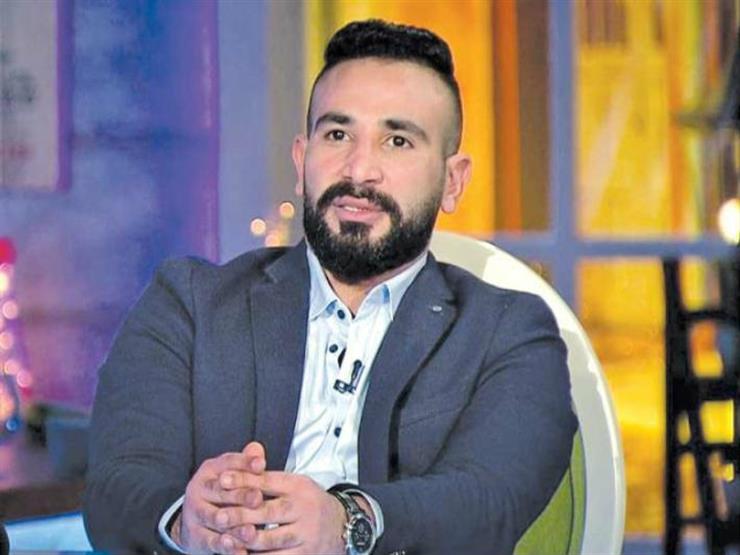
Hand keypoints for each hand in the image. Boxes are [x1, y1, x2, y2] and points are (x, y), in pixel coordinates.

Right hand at [172, 442, 265, 554]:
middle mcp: (199, 489)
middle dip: (241, 495)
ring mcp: (195, 513)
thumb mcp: (234, 476)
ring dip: (234, 525)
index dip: (244, 463)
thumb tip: (257, 448)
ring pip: (216, 518)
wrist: (195, 522)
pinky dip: (227, 548)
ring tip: (251, 531)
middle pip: (220, 491)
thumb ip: (246, 464)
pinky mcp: (195, 536)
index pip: (227, 462)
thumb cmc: (224, 493)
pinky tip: (241, 551)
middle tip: (258, 498)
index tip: (262, 465)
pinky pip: (212, 542)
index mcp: (210, 470)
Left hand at [217, 471, 346, 553]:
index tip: (222, 479)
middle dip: (240, 514)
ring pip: (270, 539)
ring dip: (246, 541)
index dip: (243, 480)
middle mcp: (303, 508)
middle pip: (267, 511)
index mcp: (298, 486)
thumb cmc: (310, 502)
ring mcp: (305, 533)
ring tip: (226, 540)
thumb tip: (236, 469)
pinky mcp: (305, 554)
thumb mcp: (295, 484)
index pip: (267, 481)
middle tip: (219, 516)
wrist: (342, 525)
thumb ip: (267, 479)